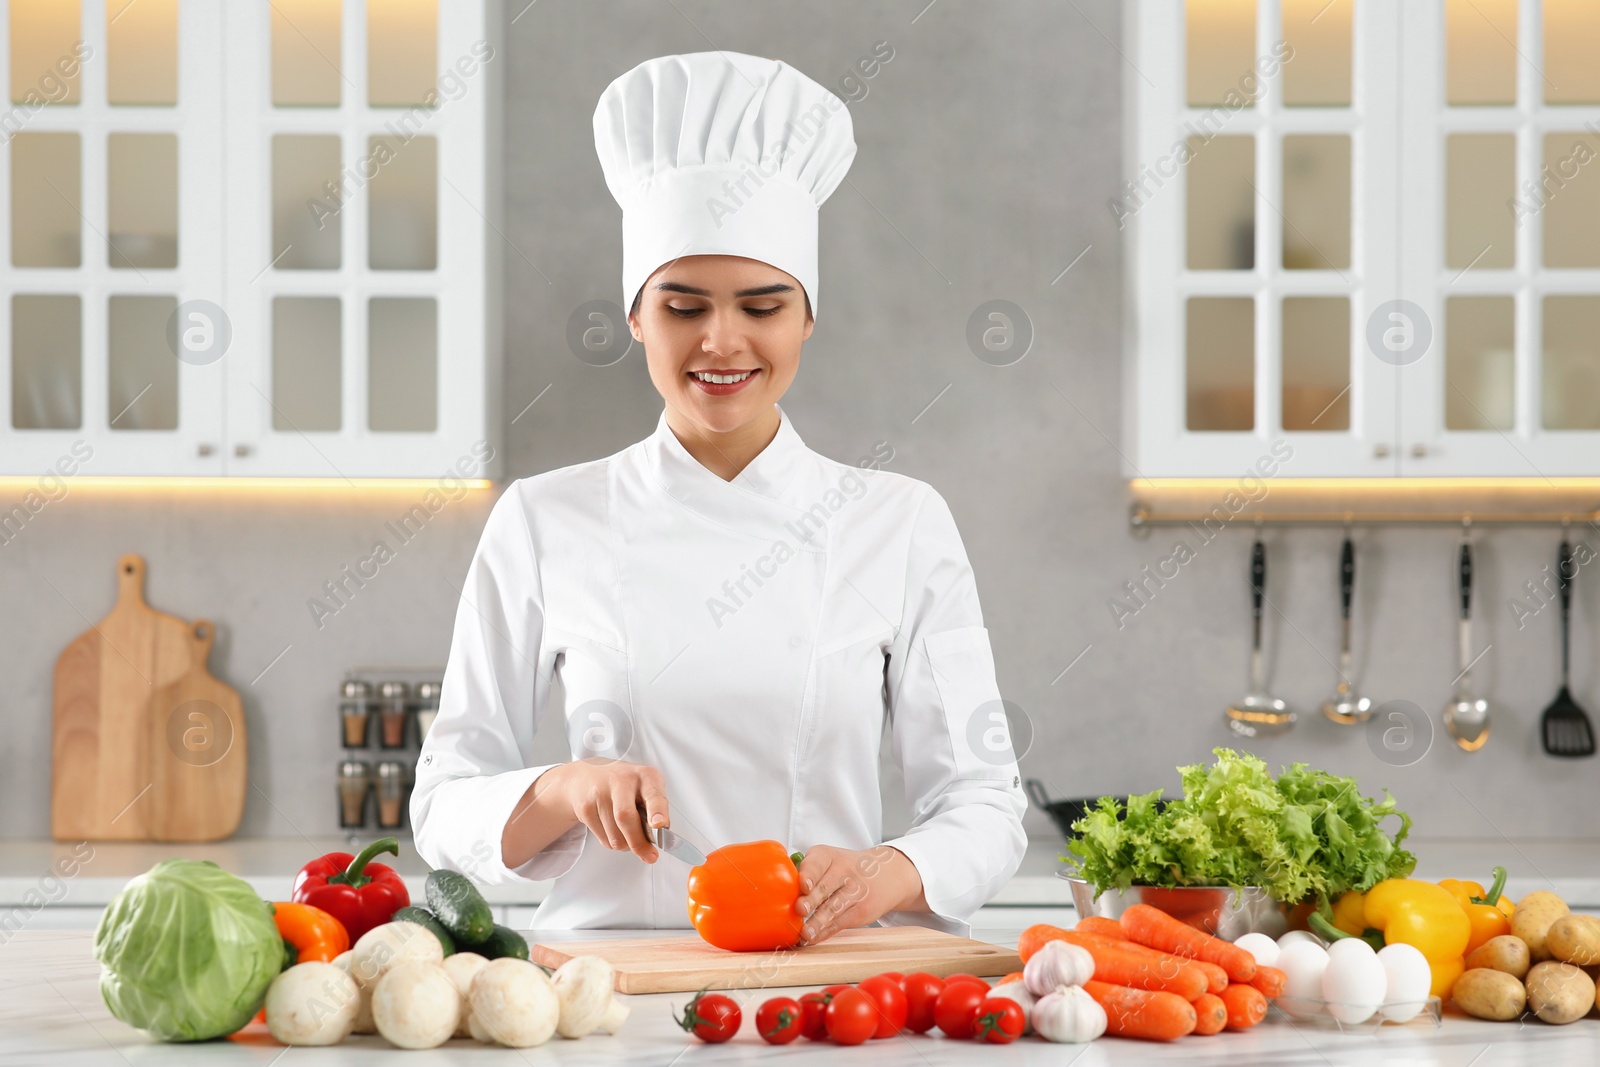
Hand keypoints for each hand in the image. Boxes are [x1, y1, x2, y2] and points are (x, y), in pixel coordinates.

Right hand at [551, 757, 669, 862]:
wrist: (587, 779)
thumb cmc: (625, 788)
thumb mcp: (645, 790)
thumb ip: (655, 812)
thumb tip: (657, 842)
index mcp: (645, 776)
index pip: (652, 794)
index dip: (657, 811)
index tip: (659, 824)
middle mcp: (622, 780)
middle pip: (626, 817)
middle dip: (638, 842)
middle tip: (649, 855)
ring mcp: (600, 792)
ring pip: (615, 835)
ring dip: (625, 845)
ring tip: (628, 836)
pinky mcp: (585, 808)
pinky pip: (603, 839)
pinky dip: (612, 843)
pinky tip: (613, 831)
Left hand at [792, 844, 925, 944]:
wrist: (887, 874)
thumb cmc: (846, 868)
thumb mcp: (830, 859)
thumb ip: (807, 871)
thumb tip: (777, 891)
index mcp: (830, 856)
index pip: (818, 863)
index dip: (810, 873)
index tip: (803, 885)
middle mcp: (844, 871)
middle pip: (826, 886)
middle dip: (812, 899)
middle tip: (800, 908)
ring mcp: (855, 892)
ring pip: (834, 908)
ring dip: (818, 922)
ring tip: (806, 932)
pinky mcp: (861, 911)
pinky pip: (840, 923)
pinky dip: (824, 932)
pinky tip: (812, 938)